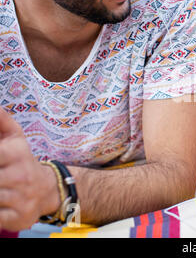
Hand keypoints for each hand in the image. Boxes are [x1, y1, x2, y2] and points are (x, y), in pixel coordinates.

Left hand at [0, 108, 59, 231]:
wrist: (48, 190)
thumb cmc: (22, 162)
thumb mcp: (15, 139)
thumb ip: (2, 121)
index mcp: (16, 154)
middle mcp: (20, 175)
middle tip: (0, 174)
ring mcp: (20, 198)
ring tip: (2, 185)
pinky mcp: (18, 217)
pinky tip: (3, 202)